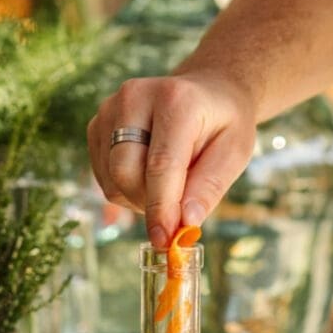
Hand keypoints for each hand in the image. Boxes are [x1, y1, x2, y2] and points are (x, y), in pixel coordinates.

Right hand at [87, 71, 257, 248]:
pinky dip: (125, 189)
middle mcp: (135, 96)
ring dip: (138, 197)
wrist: (206, 92)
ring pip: (111, 178)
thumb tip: (186, 223)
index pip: (161, 164)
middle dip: (150, 203)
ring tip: (169, 183)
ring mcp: (110, 108)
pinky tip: (148, 175)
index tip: (166, 240)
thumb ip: (210, 186)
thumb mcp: (235, 152)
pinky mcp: (97, 123)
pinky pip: (102, 175)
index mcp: (176, 100)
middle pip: (125, 172)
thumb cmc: (224, 124)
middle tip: (177, 208)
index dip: (161, 207)